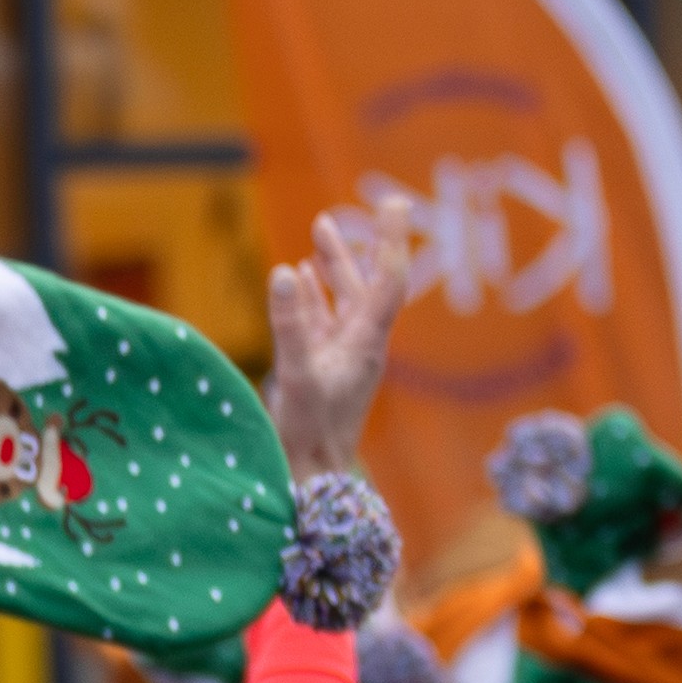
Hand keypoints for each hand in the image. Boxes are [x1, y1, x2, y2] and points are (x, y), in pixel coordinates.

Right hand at [263, 195, 415, 481]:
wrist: (312, 479)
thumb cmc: (309, 433)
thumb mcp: (297, 375)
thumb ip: (291, 324)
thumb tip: (284, 271)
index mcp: (366, 342)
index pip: (388, 280)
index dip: (392, 239)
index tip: (397, 203)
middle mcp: (360, 344)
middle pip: (366, 285)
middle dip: (356, 247)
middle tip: (352, 211)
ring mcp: (341, 357)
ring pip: (343, 301)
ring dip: (333, 268)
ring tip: (320, 232)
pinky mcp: (323, 369)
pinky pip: (322, 321)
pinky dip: (313, 296)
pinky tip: (298, 281)